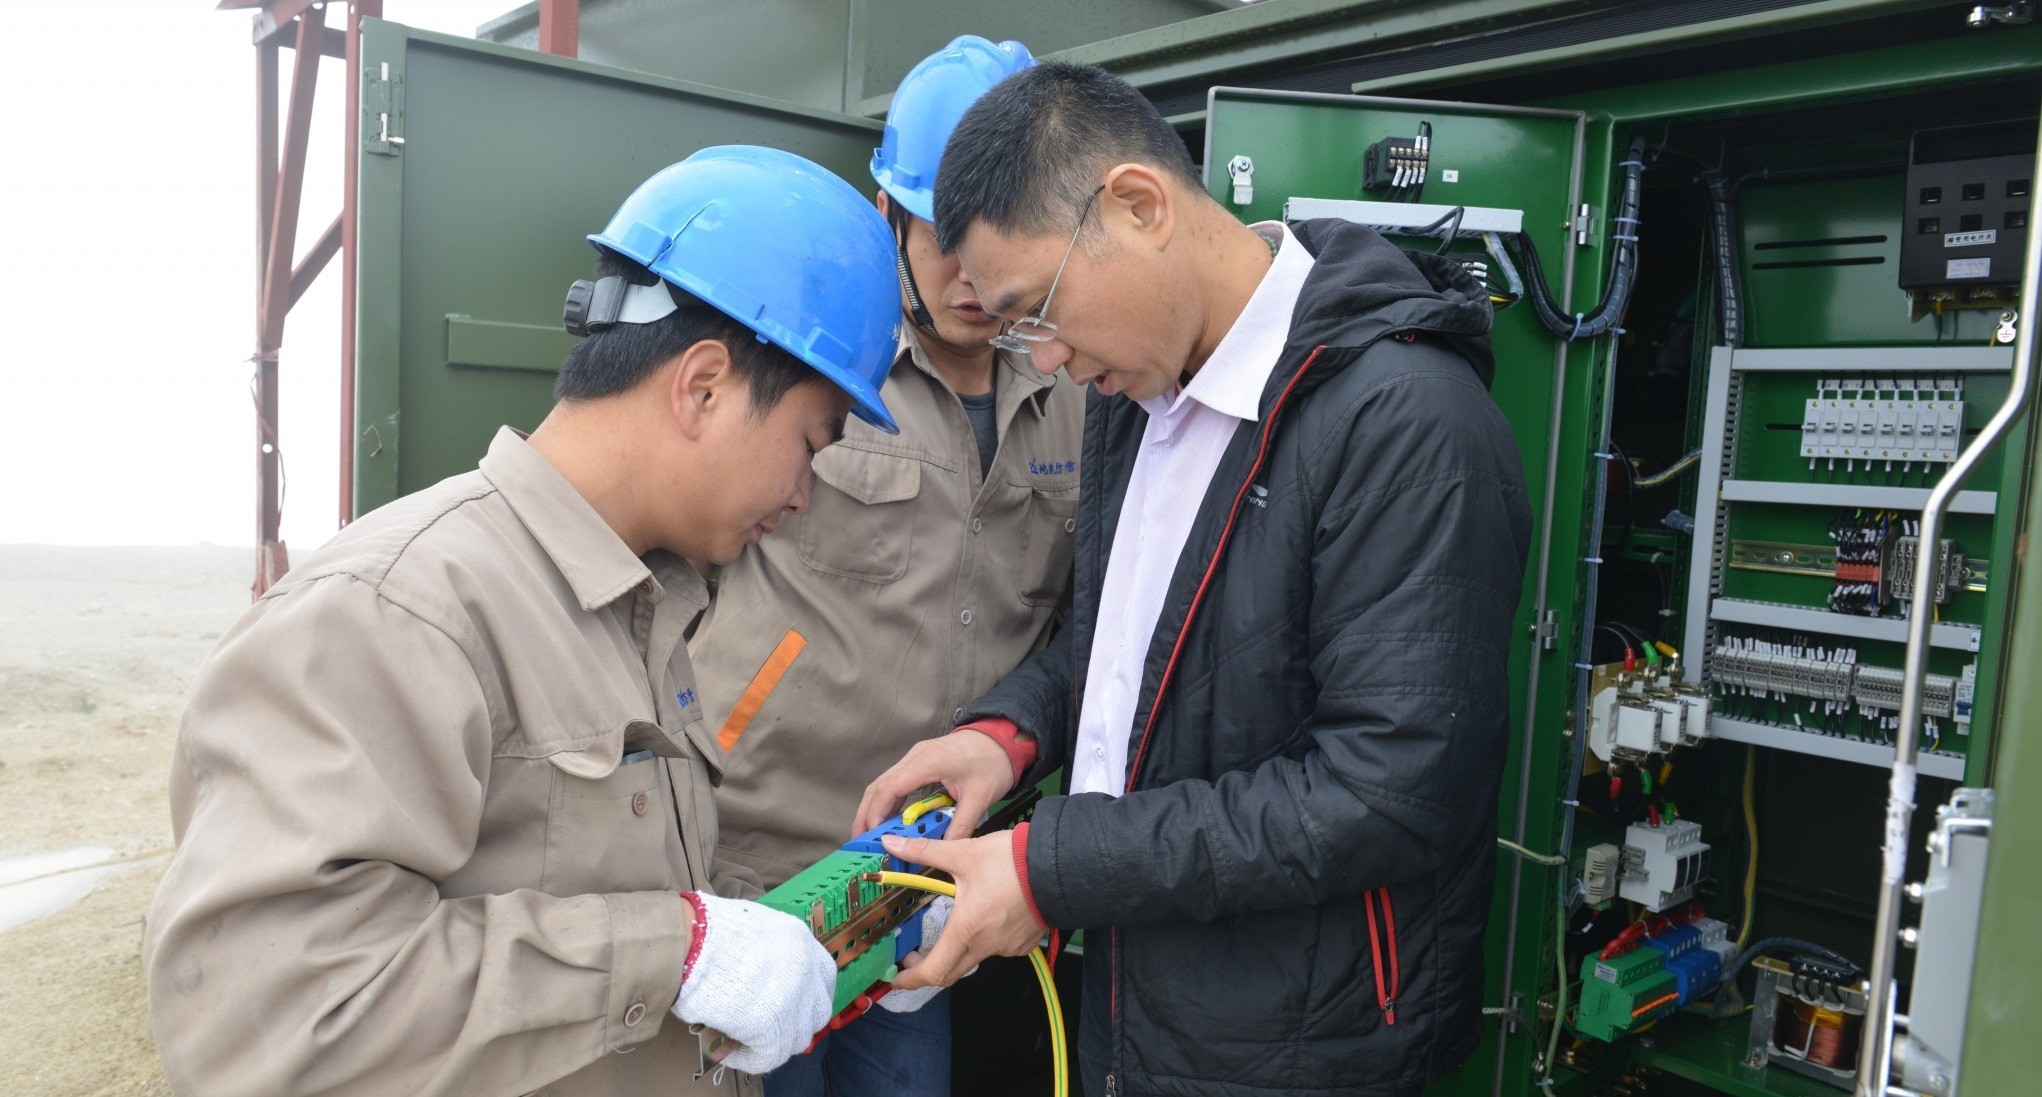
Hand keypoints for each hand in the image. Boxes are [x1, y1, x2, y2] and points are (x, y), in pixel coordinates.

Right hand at [669, 893, 835, 1074]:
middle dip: (798, 1021)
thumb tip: (755, 977)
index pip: (823, 975)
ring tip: (741, 1039)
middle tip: (769, 1026)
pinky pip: (766, 1058)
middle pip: (818, 1010)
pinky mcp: (773, 1029)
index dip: (809, 993)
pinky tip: (727, 1052)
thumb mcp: (748, 927)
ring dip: (772, 1043)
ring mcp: (794, 1000)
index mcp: (800, 940)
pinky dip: (747, 1059)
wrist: (689, 940)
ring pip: (796, 1038)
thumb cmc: (706, 929)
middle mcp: (805, 969)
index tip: (792, 1002)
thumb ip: (764, 952)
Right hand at [855, 729, 1013, 839]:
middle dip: (866, 814)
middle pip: (879, 786)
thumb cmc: (993, 762)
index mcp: (928, 762)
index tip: (872, 836)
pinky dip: (889, 802)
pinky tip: (889, 821)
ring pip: (884, 784)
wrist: (1003, 738)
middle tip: (860, 840)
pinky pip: (896, 782)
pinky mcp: (920, 762)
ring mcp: (916, 758)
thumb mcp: (979, 798)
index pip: (890, 788)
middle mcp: (916, 757)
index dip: (876, 813)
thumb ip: (960, 825)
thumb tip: (944, 850)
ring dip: (875, 808)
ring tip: (870, 835)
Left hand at [881, 831, 1043, 991]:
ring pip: (974, 957)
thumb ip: (924, 852)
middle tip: (915, 955)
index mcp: (967, 929)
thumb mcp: (964, 853)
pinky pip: (997, 948)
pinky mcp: (1023, 942)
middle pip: (951, 971)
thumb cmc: (1015, 861)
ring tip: (956, 920)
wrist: (1061, 865)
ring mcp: (1008, 946)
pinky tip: (987, 915)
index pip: (933, 971)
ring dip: (959, 948)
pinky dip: (985, 938)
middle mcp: (987, 945)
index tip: (897, 977)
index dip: (911, 979)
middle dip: (929, 968)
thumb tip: (893, 844)